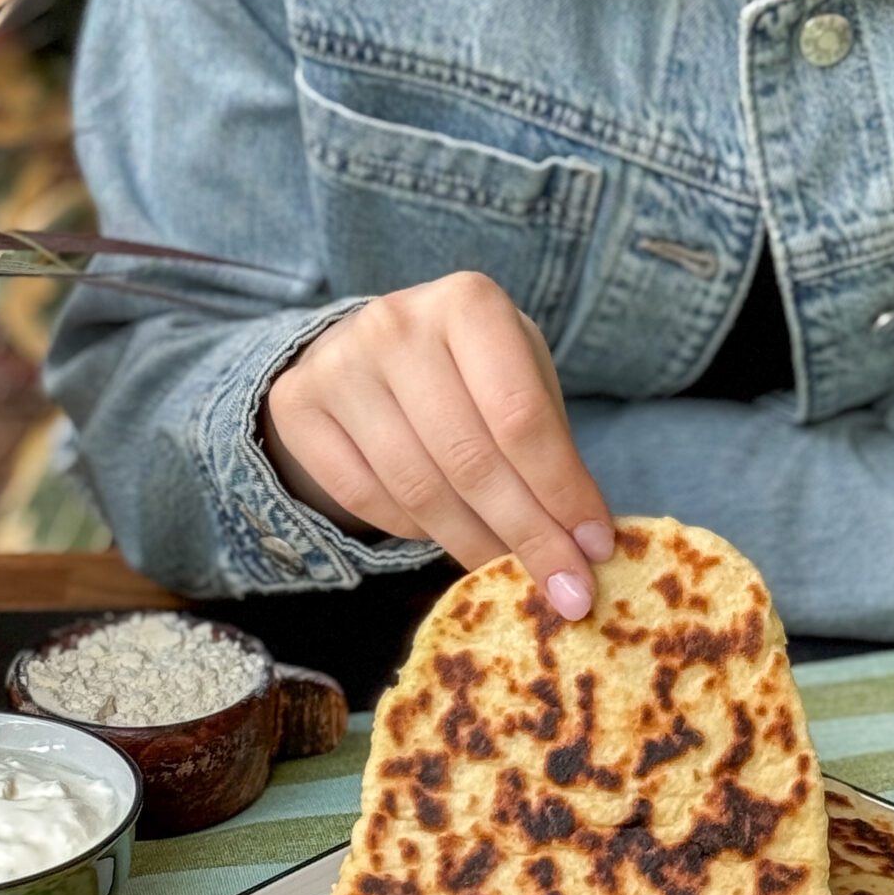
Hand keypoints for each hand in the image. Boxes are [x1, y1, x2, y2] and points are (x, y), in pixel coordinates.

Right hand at [261, 272, 616, 616]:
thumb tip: (586, 546)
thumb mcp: (519, 376)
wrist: (368, 344)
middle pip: (471, 460)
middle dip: (526, 536)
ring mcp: (338, 362)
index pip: (522, 417)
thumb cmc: (467, 368)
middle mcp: (396, 323)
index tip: (595, 549)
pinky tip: (445, 534)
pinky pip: (364, 497)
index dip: (561, 492)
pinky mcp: (298, 403)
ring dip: (472, 544)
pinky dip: (413, 531)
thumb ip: (551, 448)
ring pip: (417, 488)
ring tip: (506, 569)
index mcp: (469, 302)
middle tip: (567, 593)